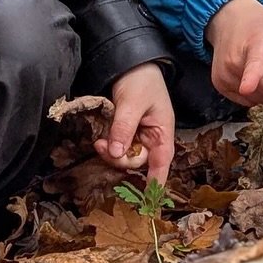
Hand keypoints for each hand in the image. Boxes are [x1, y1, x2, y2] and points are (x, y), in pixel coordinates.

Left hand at [99, 63, 175, 183]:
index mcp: (162, 132)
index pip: (161, 163)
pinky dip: (108, 147)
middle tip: (102, 145)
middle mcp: (151, 138)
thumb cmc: (141, 80)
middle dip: (120, 159)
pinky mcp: (123, 132)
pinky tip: (100, 139)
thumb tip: (116, 153)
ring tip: (99, 140)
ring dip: (111, 153)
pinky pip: (117, 147)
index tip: (148, 201)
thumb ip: (124, 127)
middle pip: (137, 161)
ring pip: (124, 156)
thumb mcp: (133, 102)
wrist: (129, 62)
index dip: (156, 182)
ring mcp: (136, 135)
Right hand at [205, 0, 262, 106]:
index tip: (246, 86)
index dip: (251, 77)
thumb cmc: (259, 24)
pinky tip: (257, 74)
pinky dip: (259, 91)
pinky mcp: (220, 86)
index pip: (254, 65)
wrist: (228, 18)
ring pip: (260, 99)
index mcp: (254, 46)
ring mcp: (224, 77)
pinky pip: (249, 101)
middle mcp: (235, 64)